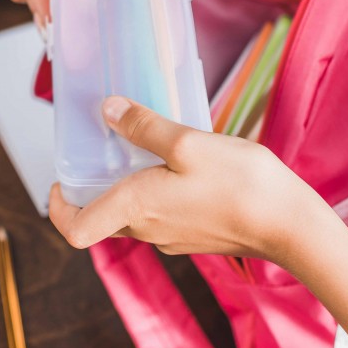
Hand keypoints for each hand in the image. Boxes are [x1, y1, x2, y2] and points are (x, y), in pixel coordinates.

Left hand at [49, 96, 322, 259]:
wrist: (288, 224)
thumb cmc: (241, 184)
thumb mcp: (188, 143)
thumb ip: (145, 127)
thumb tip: (108, 110)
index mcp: (137, 209)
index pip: (75, 230)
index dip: (58, 208)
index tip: (60, 181)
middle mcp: (148, 231)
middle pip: (102, 218)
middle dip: (94, 187)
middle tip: (104, 150)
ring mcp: (173, 237)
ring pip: (133, 215)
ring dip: (128, 187)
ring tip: (145, 149)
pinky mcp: (195, 235)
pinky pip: (161, 215)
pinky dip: (156, 192)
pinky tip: (180, 165)